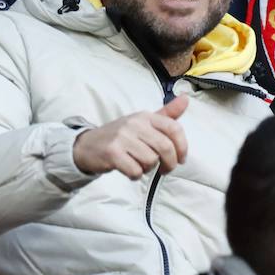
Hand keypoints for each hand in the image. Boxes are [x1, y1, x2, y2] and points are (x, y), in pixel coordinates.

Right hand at [71, 96, 189, 178]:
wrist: (88, 145)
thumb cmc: (121, 136)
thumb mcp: (143, 122)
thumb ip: (166, 114)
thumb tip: (186, 98)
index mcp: (145, 116)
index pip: (174, 128)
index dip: (183, 147)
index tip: (181, 158)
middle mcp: (134, 124)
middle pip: (165, 147)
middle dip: (169, 163)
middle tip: (165, 170)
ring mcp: (122, 137)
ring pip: (151, 160)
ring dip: (148, 169)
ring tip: (139, 165)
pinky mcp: (112, 153)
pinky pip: (135, 170)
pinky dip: (135, 175)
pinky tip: (129, 170)